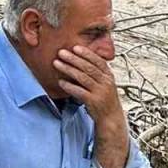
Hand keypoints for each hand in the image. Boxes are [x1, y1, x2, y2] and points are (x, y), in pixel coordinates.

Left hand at [54, 45, 129, 167]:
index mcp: (109, 77)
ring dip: (68, 69)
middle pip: (89, 68)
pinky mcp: (94, 102)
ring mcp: (101, 93)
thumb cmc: (105, 99)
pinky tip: (60, 81)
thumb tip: (81, 58)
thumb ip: (97, 73)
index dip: (87, 54)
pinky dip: (69, 86)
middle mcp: (106, 84)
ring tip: (56, 63)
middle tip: (61, 52)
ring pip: (83, 78)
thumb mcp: (105, 84)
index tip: (75, 47)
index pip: (98, 62)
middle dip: (74, 59)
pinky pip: (79, 92)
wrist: (111, 119)